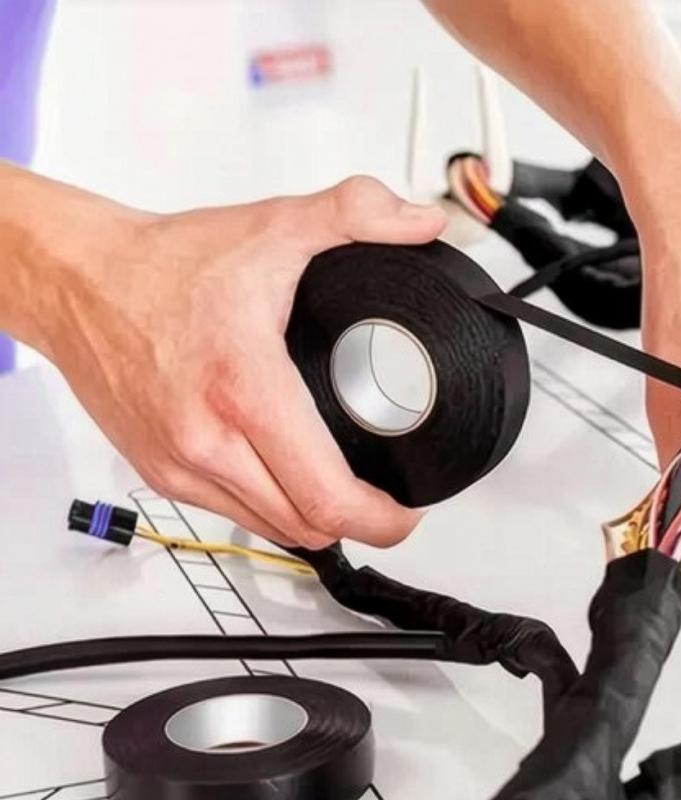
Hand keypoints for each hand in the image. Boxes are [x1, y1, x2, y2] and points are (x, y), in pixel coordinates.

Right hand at [41, 176, 445, 547]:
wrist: (81, 282)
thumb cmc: (166, 265)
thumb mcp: (275, 225)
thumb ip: (358, 212)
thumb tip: (423, 223)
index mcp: (244, 388)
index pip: (326, 494)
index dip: (382, 519)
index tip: (408, 508)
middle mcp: (207, 440)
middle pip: (307, 525)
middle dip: (361, 522)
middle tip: (389, 500)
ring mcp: (180, 465)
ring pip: (272, 529)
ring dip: (316, 519)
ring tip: (346, 488)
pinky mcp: (161, 473)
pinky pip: (233, 516)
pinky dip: (272, 509)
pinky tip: (290, 479)